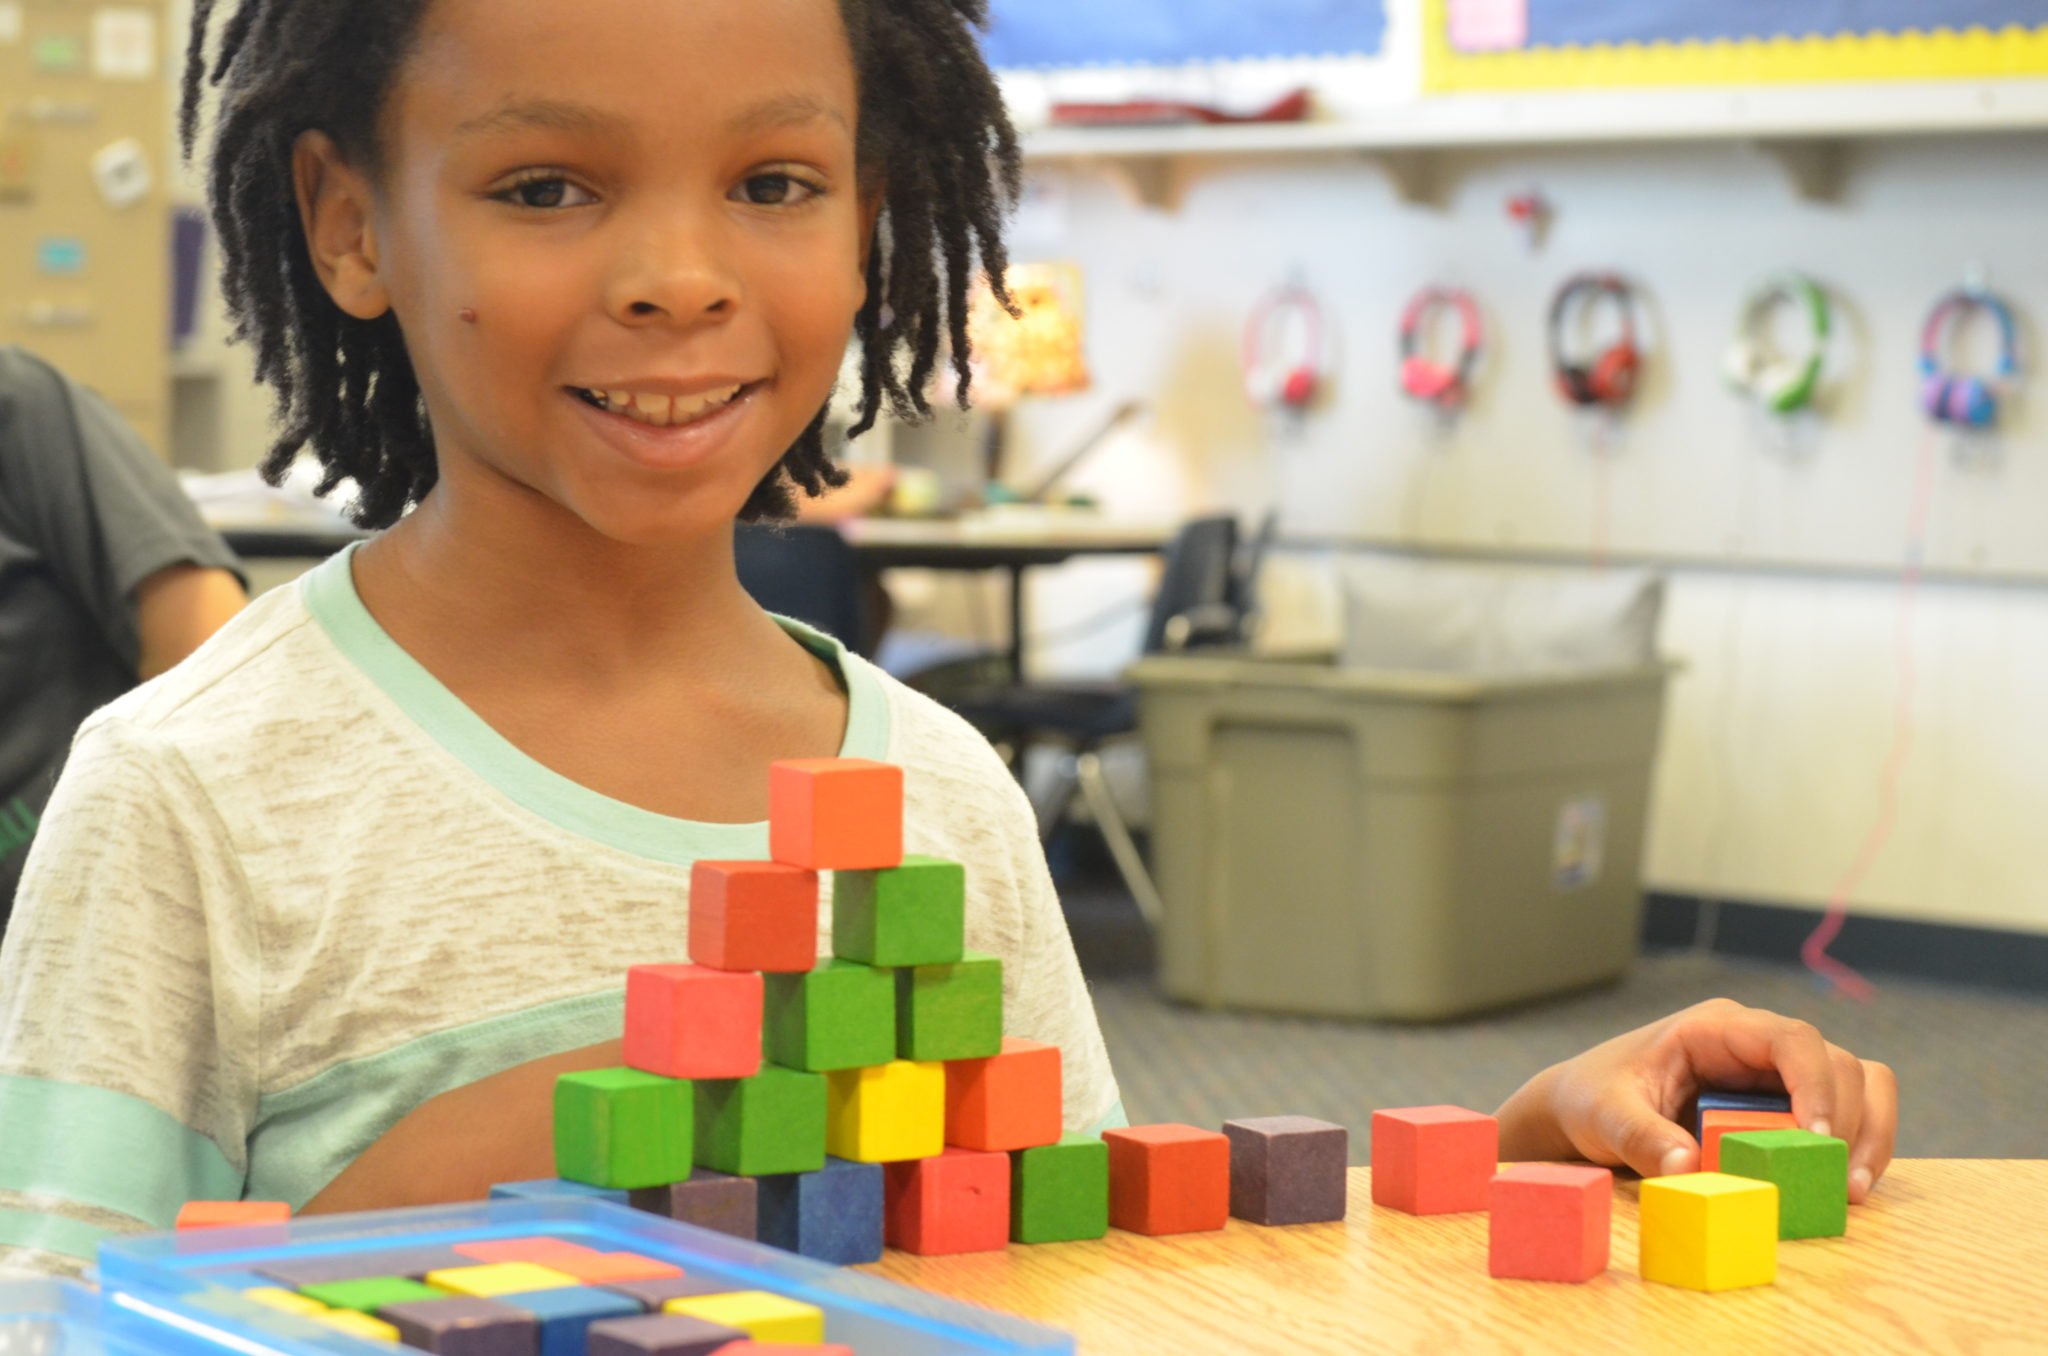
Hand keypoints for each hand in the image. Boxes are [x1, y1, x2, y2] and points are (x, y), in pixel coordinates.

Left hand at [1496, 997, 1897, 1202]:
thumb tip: (1687, 1166)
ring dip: (1866, 1135)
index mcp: (1715, 1028)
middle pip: (1836, 1064)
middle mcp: (1755, 1044)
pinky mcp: (1784, 1107)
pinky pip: (1844, 1115)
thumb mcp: (1605, 1115)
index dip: (1816, 1084)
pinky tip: (1844, 1190)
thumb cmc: (1592, 1098)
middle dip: (1848, 1121)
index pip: (1790, 1038)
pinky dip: (1856, 1147)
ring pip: (1855, 1085)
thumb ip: (1641, 1137)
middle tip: (1839, 1182)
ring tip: (1851, 1191)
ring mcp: (1775, 1074)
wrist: (1581, 1109)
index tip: (1818, 1138)